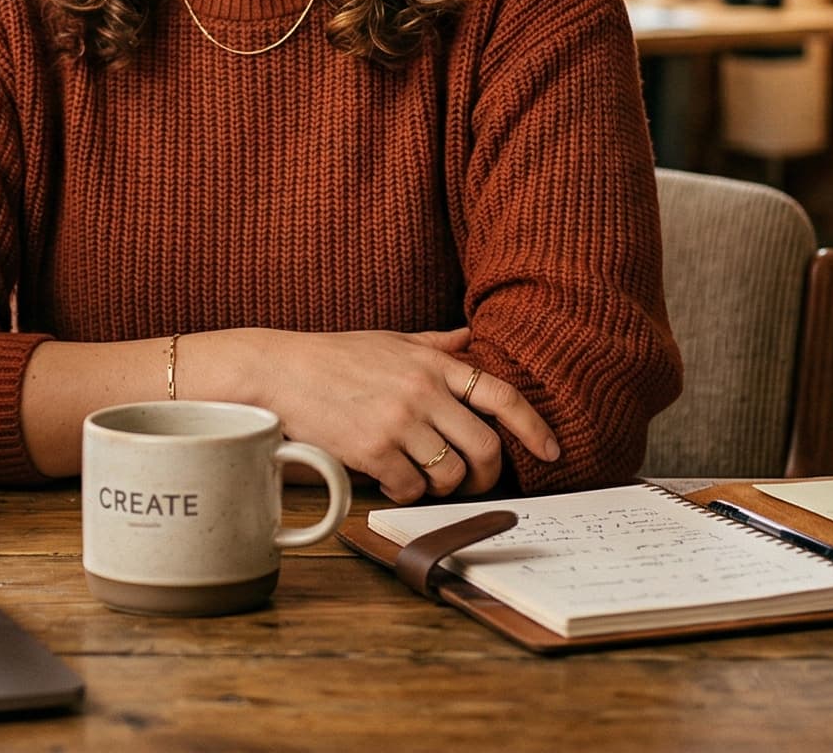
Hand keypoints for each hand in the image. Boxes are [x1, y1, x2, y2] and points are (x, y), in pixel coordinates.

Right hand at [202, 327, 559, 502]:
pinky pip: (411, 488)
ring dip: (444, 486)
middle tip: (473, 481)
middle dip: (487, 474)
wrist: (280, 371)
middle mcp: (424, 391)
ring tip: (423, 477)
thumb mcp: (391, 340)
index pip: (502, 396)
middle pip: (486, 447)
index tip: (552, 451)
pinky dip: (407, 494)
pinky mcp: (373, 450)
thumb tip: (472, 338)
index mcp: (434, 363)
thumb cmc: (335, 357)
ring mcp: (399, 422)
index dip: (535, 427)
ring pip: (451, 474)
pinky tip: (392, 483)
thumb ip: (436, 344)